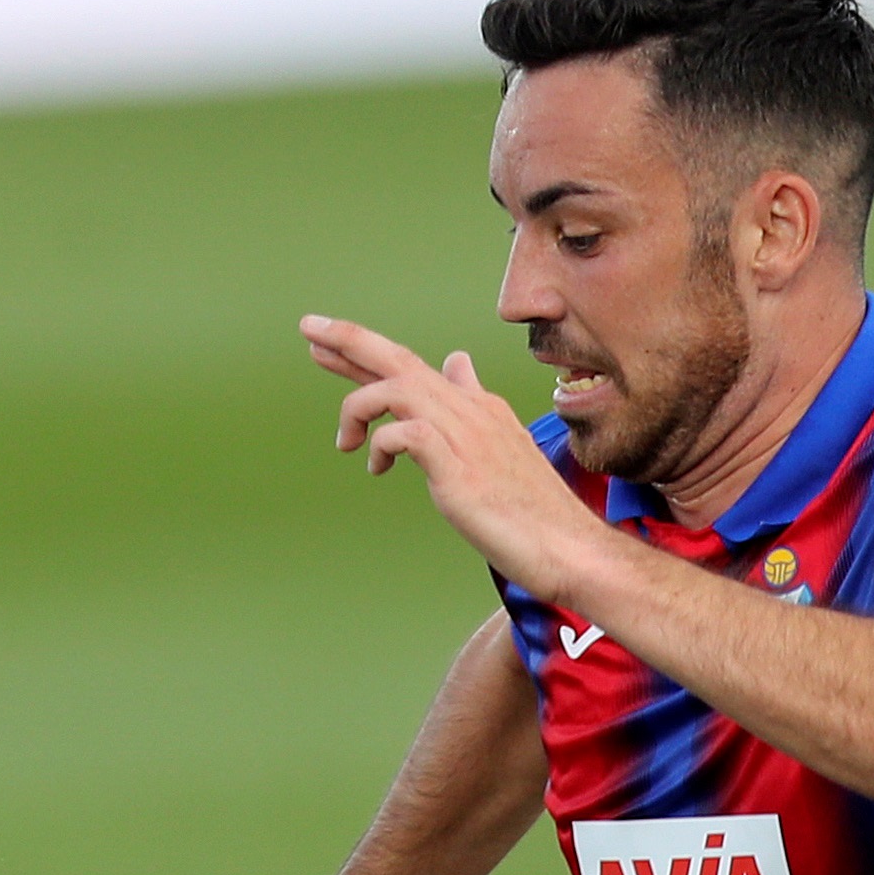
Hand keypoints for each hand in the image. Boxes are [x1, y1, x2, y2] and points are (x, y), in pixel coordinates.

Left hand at [303, 316, 604, 584]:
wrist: (566, 545)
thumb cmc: (529, 508)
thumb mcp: (496, 445)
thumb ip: (471, 405)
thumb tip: (458, 363)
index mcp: (477, 406)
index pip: (413, 367)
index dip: (367, 353)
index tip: (326, 344)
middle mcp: (471, 410)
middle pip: (400, 359)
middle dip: (349, 340)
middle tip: (307, 329)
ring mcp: (467, 436)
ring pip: (397, 387)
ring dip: (358, 406)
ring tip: (346, 444)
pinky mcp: (459, 467)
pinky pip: (406, 432)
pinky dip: (383, 443)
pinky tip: (378, 467)